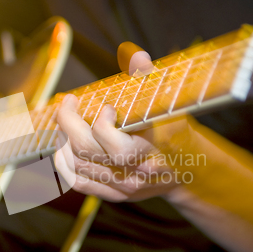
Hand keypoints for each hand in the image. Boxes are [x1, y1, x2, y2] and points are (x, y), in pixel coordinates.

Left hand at [54, 44, 194, 201]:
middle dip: (68, 122)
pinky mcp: (114, 194)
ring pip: (77, 165)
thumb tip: (137, 57)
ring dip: (62, 139)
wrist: (190, 169)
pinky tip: (62, 147)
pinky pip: (78, 182)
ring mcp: (124, 186)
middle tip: (68, 103)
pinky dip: (64, 164)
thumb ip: (151, 84)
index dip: (102, 124)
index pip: (119, 147)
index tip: (105, 107)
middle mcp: (136, 172)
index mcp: (154, 150)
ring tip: (63, 121)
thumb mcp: (171, 106)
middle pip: (87, 150)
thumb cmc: (176, 132)